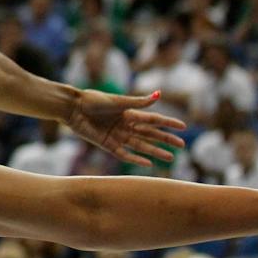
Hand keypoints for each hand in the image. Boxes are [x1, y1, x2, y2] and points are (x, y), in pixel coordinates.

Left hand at [67, 89, 185, 166]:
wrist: (74, 109)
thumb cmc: (94, 100)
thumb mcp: (119, 101)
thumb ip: (139, 102)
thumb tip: (160, 94)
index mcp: (129, 113)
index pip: (153, 119)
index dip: (168, 123)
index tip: (183, 127)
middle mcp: (126, 125)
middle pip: (150, 134)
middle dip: (166, 139)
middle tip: (181, 145)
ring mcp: (118, 136)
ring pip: (141, 145)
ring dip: (155, 151)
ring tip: (169, 157)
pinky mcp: (107, 144)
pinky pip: (125, 154)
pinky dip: (136, 159)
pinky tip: (149, 164)